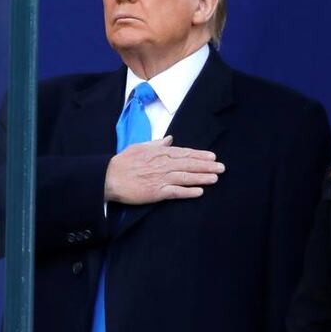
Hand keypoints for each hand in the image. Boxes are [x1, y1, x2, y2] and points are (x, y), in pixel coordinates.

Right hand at [104, 136, 224, 204]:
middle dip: (206, 166)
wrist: (109, 177)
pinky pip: (175, 192)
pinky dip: (188, 192)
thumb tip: (170, 139)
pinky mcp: (155, 192)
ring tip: (215, 178)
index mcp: (159, 153)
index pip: (184, 153)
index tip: (212, 156)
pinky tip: (199, 192)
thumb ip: (157, 143)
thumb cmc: (123, 162)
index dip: (199, 155)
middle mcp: (162, 165)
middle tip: (221, 167)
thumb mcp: (140, 147)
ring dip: (201, 177)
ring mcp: (159, 178)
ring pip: (185, 176)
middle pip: (188, 164)